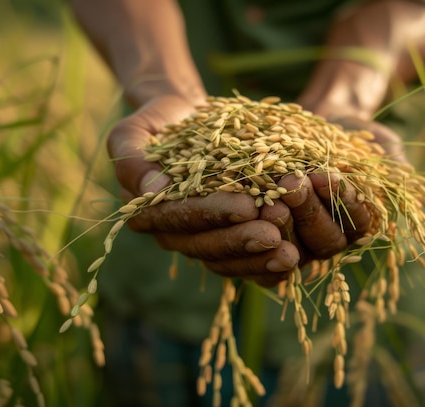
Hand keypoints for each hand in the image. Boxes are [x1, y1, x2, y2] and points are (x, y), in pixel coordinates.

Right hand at [108, 94, 300, 286]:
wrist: (186, 122)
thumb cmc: (160, 123)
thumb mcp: (134, 131)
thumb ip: (133, 158)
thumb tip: (153, 189)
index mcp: (148, 212)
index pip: (180, 218)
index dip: (214, 214)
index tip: (248, 206)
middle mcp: (172, 234)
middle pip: (206, 246)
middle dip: (241, 241)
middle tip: (274, 234)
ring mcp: (199, 241)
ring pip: (226, 261)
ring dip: (258, 259)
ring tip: (290, 253)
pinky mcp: (224, 241)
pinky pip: (242, 265)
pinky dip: (266, 266)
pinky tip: (291, 263)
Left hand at [263, 117, 404, 269]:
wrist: (316, 123)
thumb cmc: (353, 135)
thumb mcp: (381, 144)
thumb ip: (394, 165)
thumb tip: (410, 183)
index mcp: (357, 227)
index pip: (354, 225)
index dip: (342, 203)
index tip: (330, 177)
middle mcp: (327, 239)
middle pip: (321, 240)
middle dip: (308, 210)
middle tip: (293, 184)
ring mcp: (295, 238)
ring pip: (290, 243)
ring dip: (281, 219)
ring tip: (271, 192)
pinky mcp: (264, 230)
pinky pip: (260, 240)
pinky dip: (252, 224)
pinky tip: (246, 201)